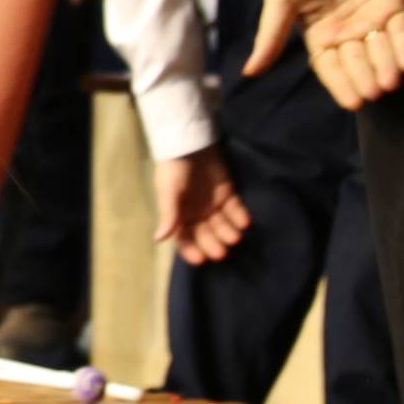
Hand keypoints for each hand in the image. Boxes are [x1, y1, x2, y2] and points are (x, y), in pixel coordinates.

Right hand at [157, 149, 249, 263]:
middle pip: (206, 235)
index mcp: (179, 215)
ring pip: (222, 225)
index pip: (185, 239)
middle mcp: (196, 214)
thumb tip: (158, 240)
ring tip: (235, 237)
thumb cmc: (175, 169)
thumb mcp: (169, 192)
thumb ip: (168, 215)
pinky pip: (235, 210)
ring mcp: (213, 205)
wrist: (190, 143)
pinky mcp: (228, 194)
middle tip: (222, 252)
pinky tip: (245, 222)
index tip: (201, 260)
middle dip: (213, 244)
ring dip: (228, 232)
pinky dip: (240, 217)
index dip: (191, 250)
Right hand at [251, 0, 403, 108]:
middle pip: (360, 62)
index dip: (343, 85)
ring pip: (383, 50)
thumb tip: (248, 73)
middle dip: (367, 77)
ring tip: (391, 81)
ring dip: (388, 66)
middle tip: (374, 92)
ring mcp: (373, 15)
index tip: (354, 103)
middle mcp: (348, 28)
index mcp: (320, 32)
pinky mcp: (396, 0)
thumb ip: (272, 37)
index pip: (332, 67)